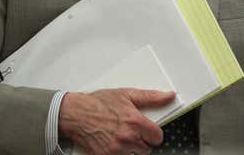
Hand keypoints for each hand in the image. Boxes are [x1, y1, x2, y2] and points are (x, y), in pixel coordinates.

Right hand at [58, 88, 174, 154]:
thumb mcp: (125, 94)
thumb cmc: (97, 103)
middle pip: (147, 148)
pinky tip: (112, 142)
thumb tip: (168, 96)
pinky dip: (119, 152)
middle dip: (141, 140)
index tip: (148, 130)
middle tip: (130, 131)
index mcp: (135, 122)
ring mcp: (117, 149)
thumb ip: (150, 97)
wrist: (74, 113)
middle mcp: (127, 137)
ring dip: (131, 148)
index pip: (158, 137)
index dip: (153, 133)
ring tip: (121, 136)